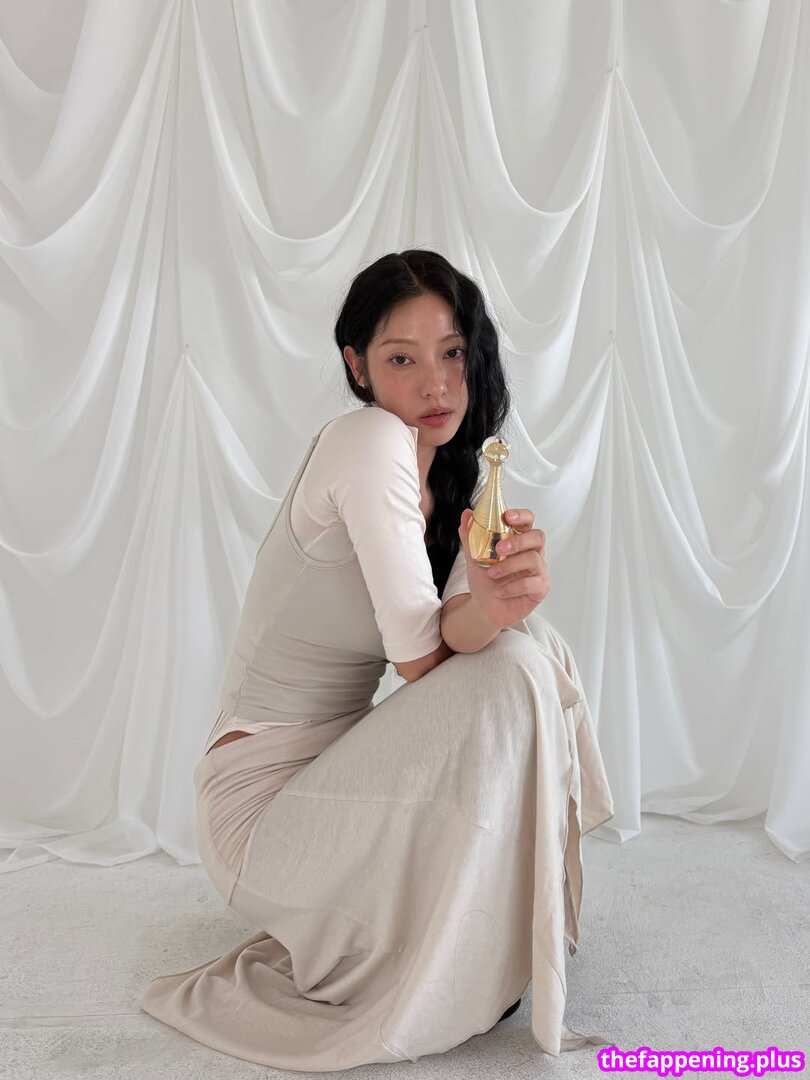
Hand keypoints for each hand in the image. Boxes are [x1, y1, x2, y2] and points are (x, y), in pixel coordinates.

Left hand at [458, 507, 550, 629]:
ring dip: (510, 566)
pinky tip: (501, 591)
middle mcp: (532, 552)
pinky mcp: (540, 588)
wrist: (484, 608)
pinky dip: (513, 586)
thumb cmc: (484, 579)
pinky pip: (533, 583)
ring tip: (492, 573)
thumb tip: (466, 514)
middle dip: (518, 541)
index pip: (527, 521)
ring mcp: (539, 570)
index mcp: (518, 540)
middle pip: (537, 536)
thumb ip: (471, 536)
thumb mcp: (473, 557)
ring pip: (534, 559)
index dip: (521, 516)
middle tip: (499, 549)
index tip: (507, 516)